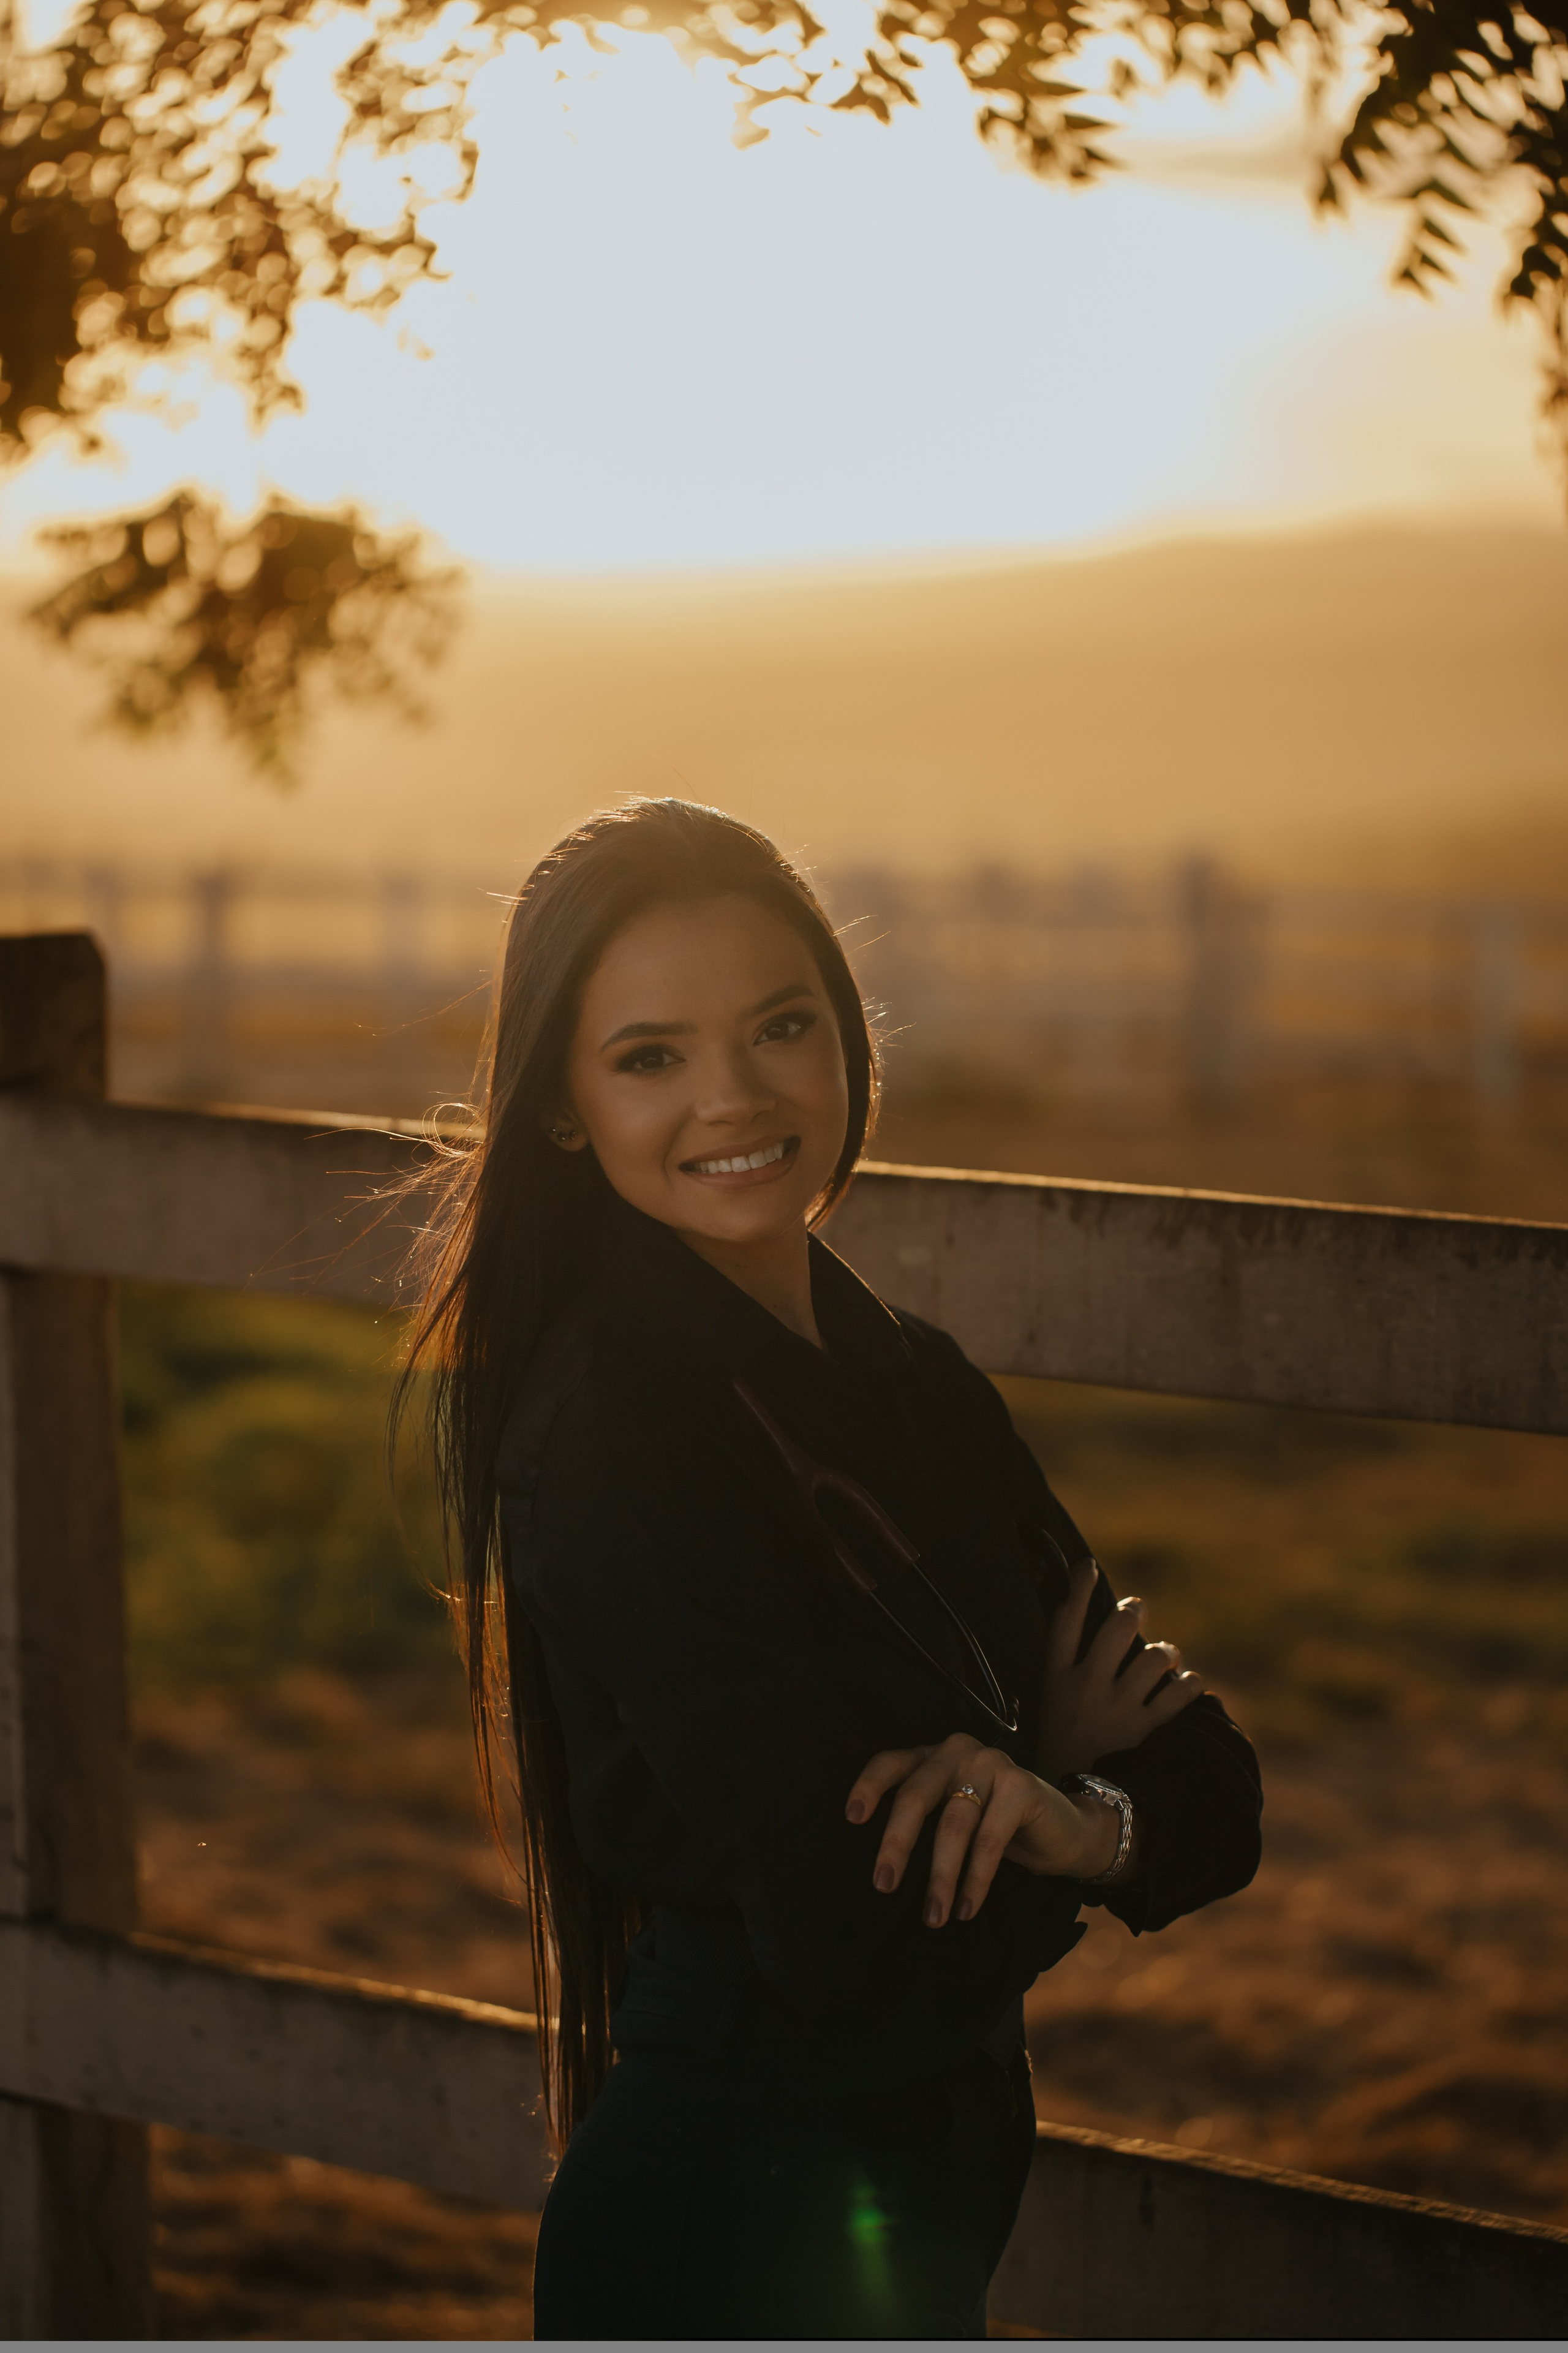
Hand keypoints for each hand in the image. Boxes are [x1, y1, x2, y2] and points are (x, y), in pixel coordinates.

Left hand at [845, 1733, 1124, 1926]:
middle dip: (897, 1843)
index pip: (891, 1763)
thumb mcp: (954, 1818)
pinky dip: (976, 1878)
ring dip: (941, 1875)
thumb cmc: (996, 1829)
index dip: (869, 1786)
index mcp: (933, 1757)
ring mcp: (990, 1763)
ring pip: (953, 1822)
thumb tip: (879, 1868)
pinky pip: (990, 1838)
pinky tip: (967, 1907)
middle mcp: (957, 1752)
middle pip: (916, 1795)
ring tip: (935, 1916)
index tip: (851, 1818)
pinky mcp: (1020, 1786)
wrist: (1064, 1831)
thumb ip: (924, 1822)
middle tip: (883, 1885)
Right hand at [1038, 1558, 1203, 1778]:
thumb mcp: (1048, 1704)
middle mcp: (1087, 1687)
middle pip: (1118, 1627)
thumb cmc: (1060, 1747)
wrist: (1072, 1804)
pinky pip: (1182, 1691)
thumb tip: (1094, 1629)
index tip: (1088, 1564)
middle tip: (1137, 1611)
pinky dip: (1189, 1683)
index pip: (1065, 1620)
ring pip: (1157, 1656)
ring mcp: (1119, 1709)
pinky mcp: (1147, 1731)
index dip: (1078, 1585)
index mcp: (1055, 1679)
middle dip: (1134, 1611)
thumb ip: (1066, 1667)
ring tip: (1164, 1659)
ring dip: (1166, 1653)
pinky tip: (1185, 1685)